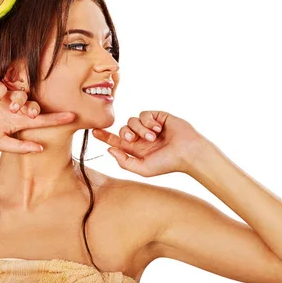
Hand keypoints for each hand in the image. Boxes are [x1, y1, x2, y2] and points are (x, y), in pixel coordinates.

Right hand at [0, 81, 75, 153]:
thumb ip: (19, 147)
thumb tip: (41, 149)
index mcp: (18, 122)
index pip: (42, 120)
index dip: (57, 118)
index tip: (73, 116)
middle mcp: (15, 108)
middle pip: (34, 105)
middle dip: (34, 109)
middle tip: (30, 114)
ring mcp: (6, 96)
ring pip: (20, 94)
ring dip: (16, 101)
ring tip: (8, 109)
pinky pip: (2, 87)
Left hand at [91, 110, 209, 176]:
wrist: (188, 152)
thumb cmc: (168, 163)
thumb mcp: (143, 169)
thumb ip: (124, 162)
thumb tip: (109, 149)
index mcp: (136, 149)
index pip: (116, 140)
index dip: (104, 136)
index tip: (93, 132)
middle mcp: (141, 137)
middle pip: (122, 129)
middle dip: (124, 133)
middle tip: (132, 139)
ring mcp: (149, 126)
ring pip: (132, 120)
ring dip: (140, 128)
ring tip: (153, 137)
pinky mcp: (157, 116)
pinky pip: (144, 113)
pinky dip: (148, 121)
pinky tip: (158, 129)